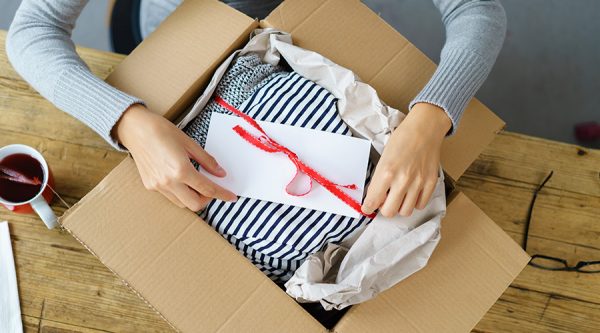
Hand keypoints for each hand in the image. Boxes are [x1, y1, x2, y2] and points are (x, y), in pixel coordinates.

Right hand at [113, 104, 236, 210]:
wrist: (135, 128)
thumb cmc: (161, 130)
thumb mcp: (189, 143)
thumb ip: (207, 161)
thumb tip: (221, 173)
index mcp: (181, 170)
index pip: (207, 189)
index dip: (222, 194)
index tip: (231, 197)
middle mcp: (169, 182)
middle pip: (195, 204)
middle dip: (207, 200)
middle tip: (211, 189)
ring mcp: (158, 186)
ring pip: (182, 203)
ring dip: (193, 197)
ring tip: (196, 183)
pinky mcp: (150, 186)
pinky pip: (170, 196)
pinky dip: (180, 193)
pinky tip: (181, 179)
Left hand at [362, 103, 450, 216]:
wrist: (425, 128)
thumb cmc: (402, 138)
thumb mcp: (383, 157)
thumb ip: (379, 178)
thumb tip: (375, 196)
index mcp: (386, 172)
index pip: (373, 201)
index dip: (368, 208)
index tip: (367, 208)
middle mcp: (402, 180)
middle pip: (389, 212)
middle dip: (384, 208)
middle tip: (384, 201)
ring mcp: (418, 183)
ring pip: (405, 211)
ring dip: (399, 207)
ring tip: (399, 197)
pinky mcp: (431, 183)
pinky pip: (420, 205)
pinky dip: (414, 202)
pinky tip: (411, 193)